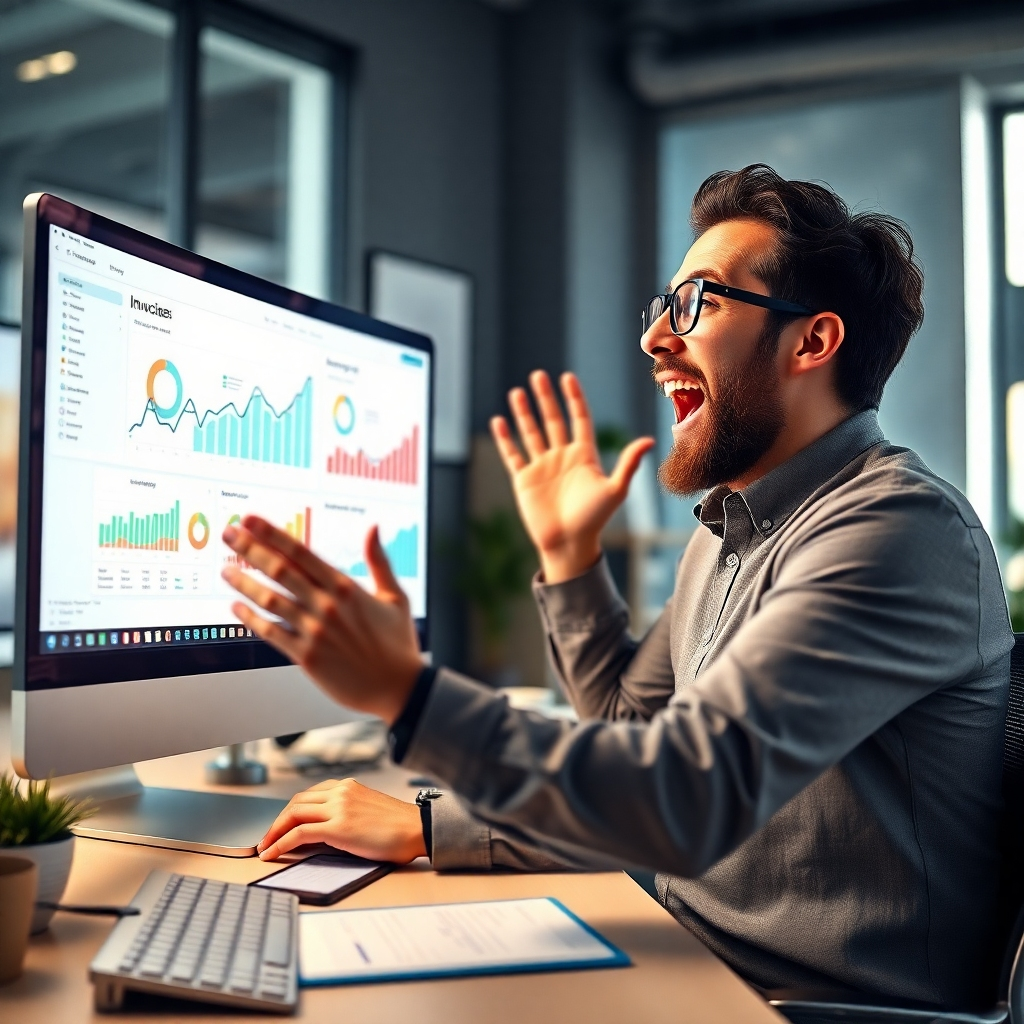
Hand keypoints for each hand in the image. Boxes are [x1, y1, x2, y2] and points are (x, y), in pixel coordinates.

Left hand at [221, 518, 422, 723]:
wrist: (398, 688)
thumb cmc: (398, 643)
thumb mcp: (394, 597)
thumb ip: (379, 560)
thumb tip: (373, 528)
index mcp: (346, 587)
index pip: (300, 553)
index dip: (272, 534)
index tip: (251, 520)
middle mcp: (327, 606)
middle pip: (279, 570)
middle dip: (250, 549)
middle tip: (229, 534)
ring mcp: (315, 632)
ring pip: (270, 600)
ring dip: (244, 583)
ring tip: (225, 571)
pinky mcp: (307, 657)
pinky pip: (272, 633)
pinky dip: (251, 619)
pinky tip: (236, 608)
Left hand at [257, 778, 425, 862]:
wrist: (418, 829)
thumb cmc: (400, 826)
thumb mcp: (368, 810)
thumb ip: (345, 813)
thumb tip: (321, 832)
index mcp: (348, 786)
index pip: (309, 795)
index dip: (289, 812)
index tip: (280, 826)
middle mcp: (340, 792)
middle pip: (296, 802)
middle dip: (276, 821)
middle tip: (266, 838)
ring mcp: (338, 807)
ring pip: (293, 814)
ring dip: (274, 831)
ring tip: (265, 847)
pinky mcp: (338, 827)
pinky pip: (299, 833)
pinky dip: (281, 843)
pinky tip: (273, 854)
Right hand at [491, 371, 653, 582]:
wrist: (569, 544)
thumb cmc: (594, 519)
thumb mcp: (615, 490)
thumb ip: (629, 463)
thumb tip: (650, 440)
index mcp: (584, 456)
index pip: (579, 419)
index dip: (574, 399)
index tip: (568, 378)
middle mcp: (562, 457)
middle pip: (552, 421)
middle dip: (546, 398)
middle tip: (538, 375)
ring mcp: (542, 467)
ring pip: (531, 433)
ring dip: (524, 413)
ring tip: (517, 392)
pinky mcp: (524, 481)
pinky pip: (513, 455)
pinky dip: (505, 439)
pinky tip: (499, 421)